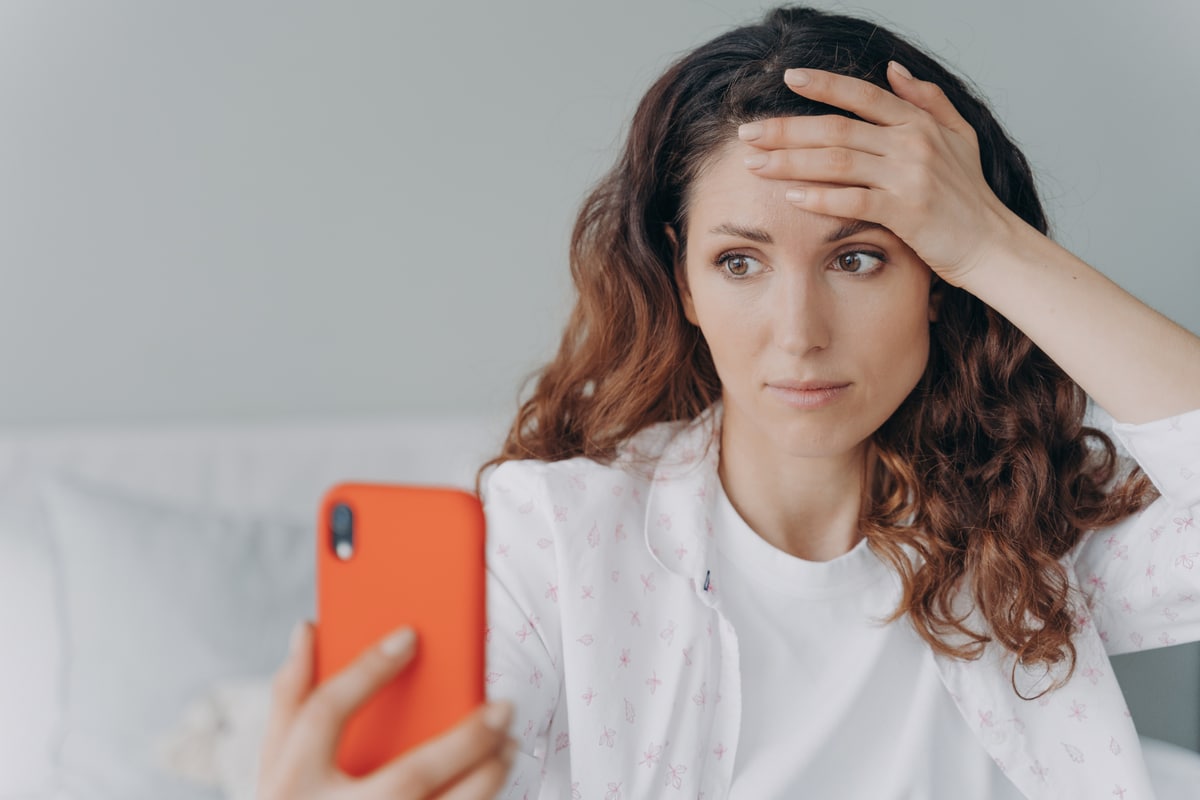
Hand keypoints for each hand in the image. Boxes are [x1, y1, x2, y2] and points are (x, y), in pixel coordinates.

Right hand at [257, 621, 516, 799]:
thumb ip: (293, 697)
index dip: (368, 670)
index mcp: (291, 782)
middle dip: (465, 741)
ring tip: (508, 745)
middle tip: (502, 707)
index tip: (409, 637)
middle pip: (409, 778)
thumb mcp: (277, 760)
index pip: (325, 714)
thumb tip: (309, 629)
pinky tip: (493, 780)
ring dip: (486, 779)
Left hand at [738, 61, 1018, 285]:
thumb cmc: (970, 196)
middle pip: (836, 128)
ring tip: (755, 164)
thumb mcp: (959, 136)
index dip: (825, 84)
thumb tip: (894, 69)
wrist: (992, 245)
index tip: (790, 77)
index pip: (863, 95)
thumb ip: (927, 99)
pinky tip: (790, 198)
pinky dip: (819, 198)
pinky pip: (852, 201)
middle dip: (787, 129)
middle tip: (749, 132)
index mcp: (919, 122)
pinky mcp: (906, 212)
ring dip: (790, 162)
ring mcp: (908, 177)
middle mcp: (912, 144)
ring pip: (837, 161)